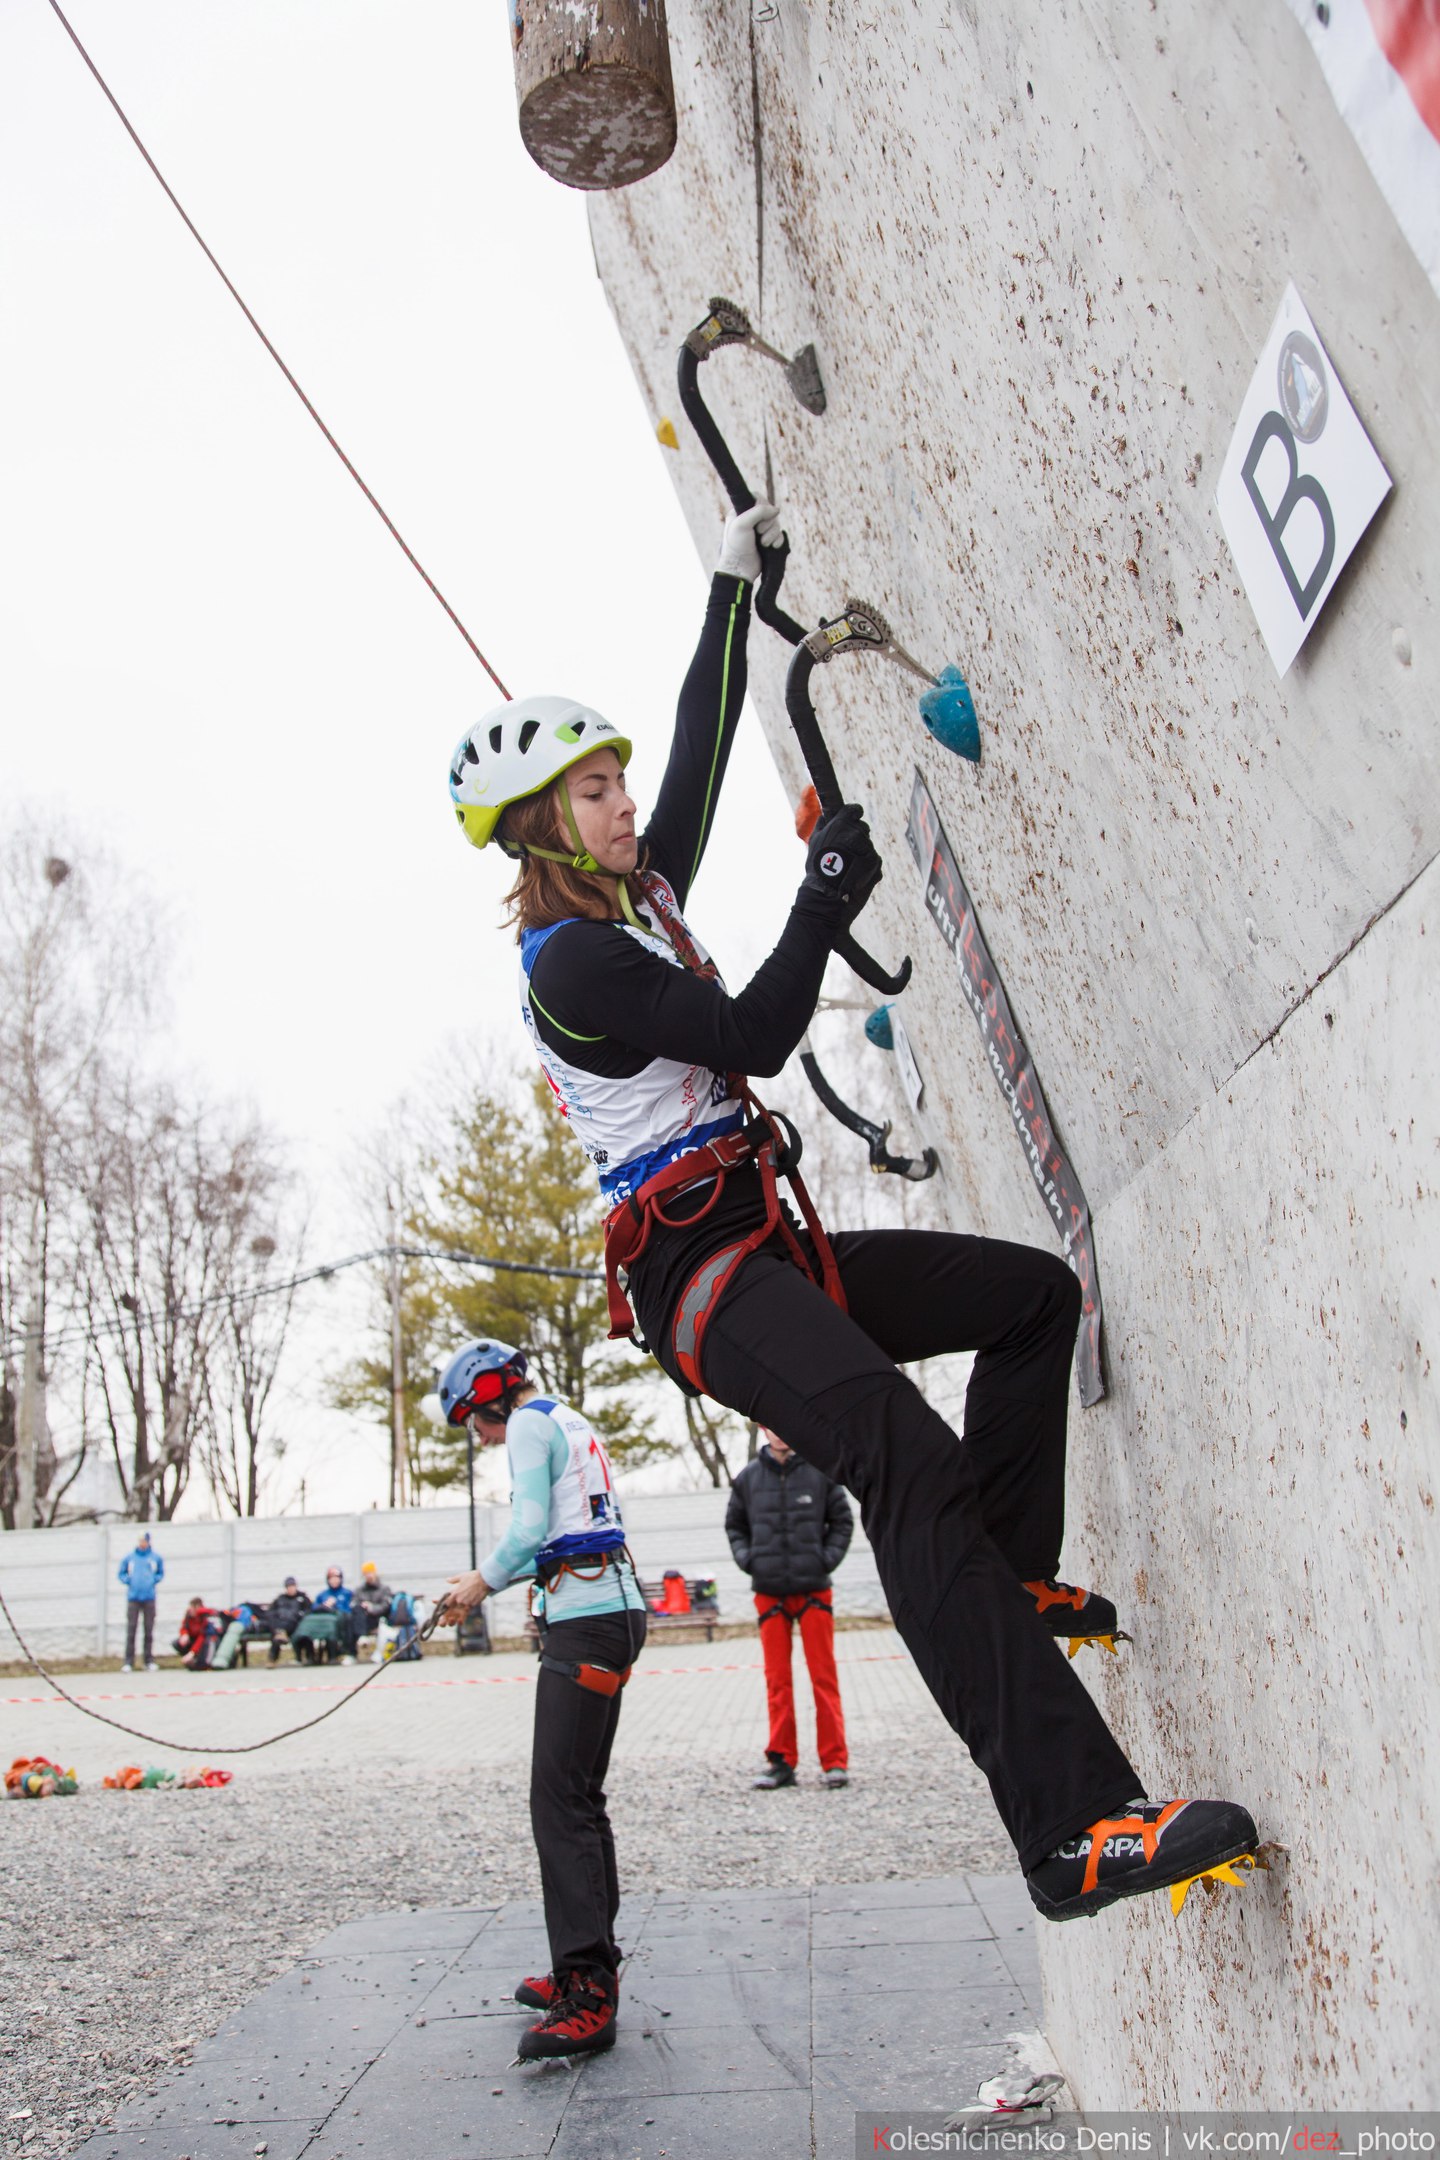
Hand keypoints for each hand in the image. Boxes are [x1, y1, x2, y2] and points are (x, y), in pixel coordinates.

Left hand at [436, 1571, 490, 1623]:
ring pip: (458, 1614)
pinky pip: (466, 1613)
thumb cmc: (473, 1577)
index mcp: (455, 1593)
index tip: (442, 1608)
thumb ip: (453, 1580)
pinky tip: (460, 1622)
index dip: (444, 1606)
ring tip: (451, 1623)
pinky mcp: (472, 1605)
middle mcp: (459, 1600)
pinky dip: (463, 1618)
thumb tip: (447, 1580)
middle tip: (442, 1622)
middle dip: (446, 1617)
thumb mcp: (461, 1576)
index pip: (446, 1602)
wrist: (485, 1580)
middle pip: (451, 1610)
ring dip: (454, 1619)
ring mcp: (466, 1603)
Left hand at [716, 500, 784, 582]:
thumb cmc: (736, 546)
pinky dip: (778, 541)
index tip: (759, 515)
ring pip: (776, 524)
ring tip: (763, 544)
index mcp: (741, 512)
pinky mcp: (768, 542)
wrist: (740, 569)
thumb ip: (759, 511)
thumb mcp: (742, 523)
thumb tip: (777, 509)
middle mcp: (751, 520)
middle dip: (767, 523)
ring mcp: (760, 531)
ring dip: (772, 534)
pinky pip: (780, 535)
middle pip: (769, 511)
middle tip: (758, 532)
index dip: (762, 504)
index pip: (757, 498)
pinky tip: (772, 547)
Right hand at [800, 802, 882, 928]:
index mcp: (840, 824)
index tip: (851, 821)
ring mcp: (868, 848)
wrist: (826, 897)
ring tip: (847, 869)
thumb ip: (823, 825)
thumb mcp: (815, 842)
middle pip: (863, 828)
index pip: (854, 810)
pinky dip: (867, 868)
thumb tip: (827, 814)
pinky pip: (873, 860)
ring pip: (868, 846)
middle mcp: (856, 833)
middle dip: (856, 838)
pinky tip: (855, 877)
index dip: (853, 815)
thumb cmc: (817, 871)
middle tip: (844, 853)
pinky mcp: (876, 862)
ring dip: (860, 855)